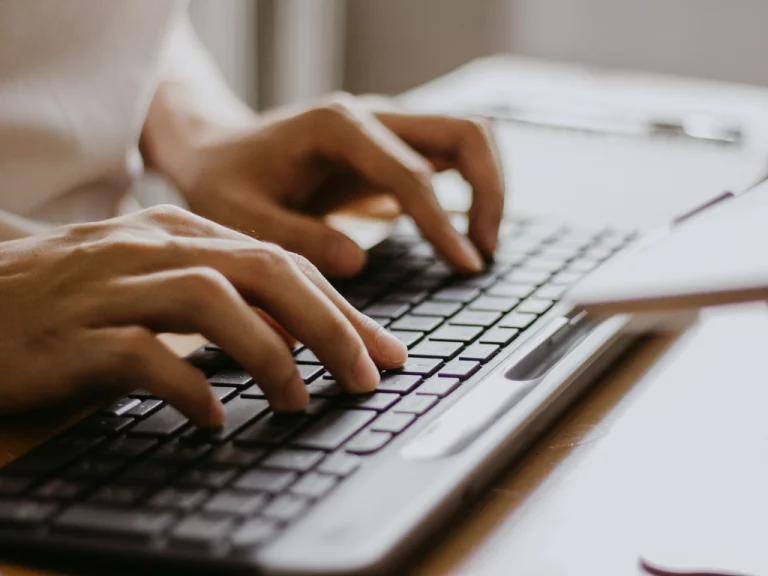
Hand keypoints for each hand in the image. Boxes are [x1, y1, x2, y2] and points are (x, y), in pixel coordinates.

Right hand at [0, 205, 406, 425]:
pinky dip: (189, 387)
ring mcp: (110, 286)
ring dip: (269, 354)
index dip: (341, 307)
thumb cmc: (70, 296)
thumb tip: (294, 337)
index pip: (281, 262)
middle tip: (367, 376)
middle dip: (329, 324)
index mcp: (179, 231)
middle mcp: (151, 247)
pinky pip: (143, 355)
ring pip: (212, 300)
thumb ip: (220, 296)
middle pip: (263, 271)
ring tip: (298, 399)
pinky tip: (213, 419)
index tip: (382, 350)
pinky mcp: (72, 335)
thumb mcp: (154, 280)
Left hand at [171, 93, 504, 276]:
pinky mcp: (391, 148)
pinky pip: (449, 157)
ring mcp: (386, 128)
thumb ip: (297, 238)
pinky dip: (469, 190)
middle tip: (482, 254)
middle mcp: (372, 117)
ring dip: (488, 188)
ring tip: (478, 248)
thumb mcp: (242, 216)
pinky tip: (458, 237)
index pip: (413, 173)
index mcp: (338, 127)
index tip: (465, 266)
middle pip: (466, 132)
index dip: (443, 223)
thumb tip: (359, 261)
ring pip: (468, 137)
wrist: (216, 153)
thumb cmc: (225, 183)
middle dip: (490, 191)